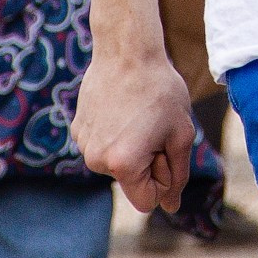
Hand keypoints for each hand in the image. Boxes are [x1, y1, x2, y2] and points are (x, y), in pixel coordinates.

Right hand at [72, 41, 192, 213]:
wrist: (127, 51)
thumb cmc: (161, 91)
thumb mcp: (180, 135)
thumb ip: (177, 175)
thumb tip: (171, 206)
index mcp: (123, 165)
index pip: (147, 202)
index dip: (163, 180)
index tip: (166, 151)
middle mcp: (96, 160)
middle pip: (131, 182)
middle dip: (148, 163)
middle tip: (154, 127)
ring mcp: (83, 144)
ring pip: (117, 164)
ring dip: (132, 149)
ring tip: (138, 116)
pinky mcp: (77, 129)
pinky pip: (104, 146)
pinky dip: (116, 135)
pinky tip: (122, 108)